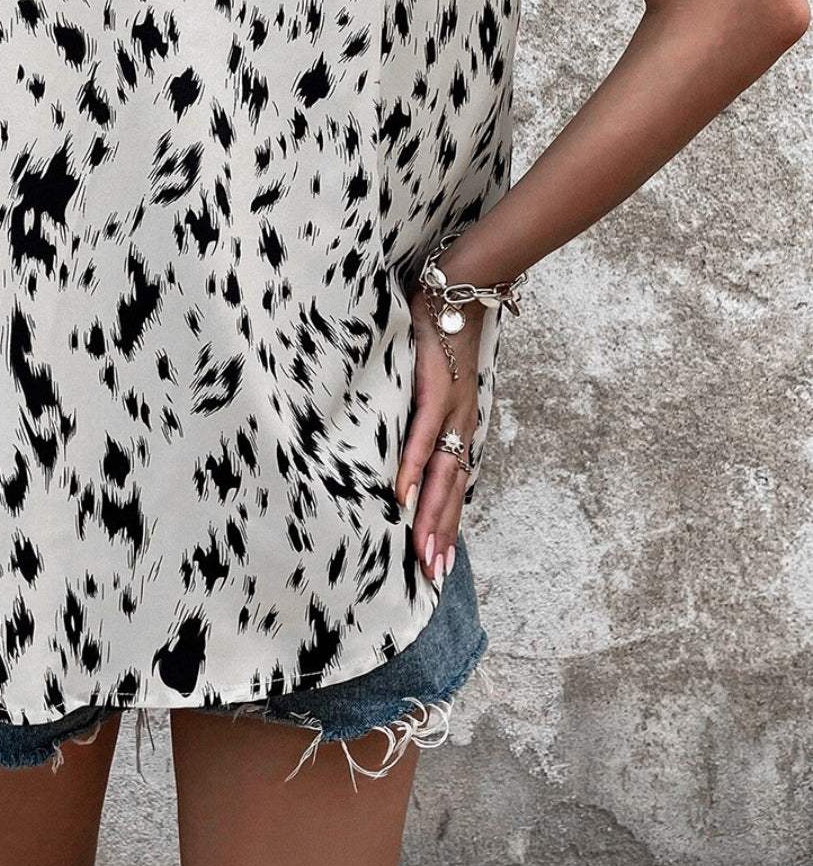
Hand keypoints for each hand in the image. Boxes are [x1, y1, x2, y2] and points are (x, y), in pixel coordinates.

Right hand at [395, 290, 485, 581]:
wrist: (460, 290)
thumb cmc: (442, 333)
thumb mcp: (432, 380)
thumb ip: (421, 409)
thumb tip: (402, 436)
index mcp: (461, 426)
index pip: (455, 486)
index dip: (447, 524)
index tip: (438, 561)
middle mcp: (462, 425)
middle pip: (452, 490)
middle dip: (440, 534)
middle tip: (430, 574)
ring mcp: (451, 410)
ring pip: (442, 473)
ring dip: (430, 514)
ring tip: (419, 549)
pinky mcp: (435, 390)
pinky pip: (422, 435)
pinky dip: (413, 466)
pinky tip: (402, 493)